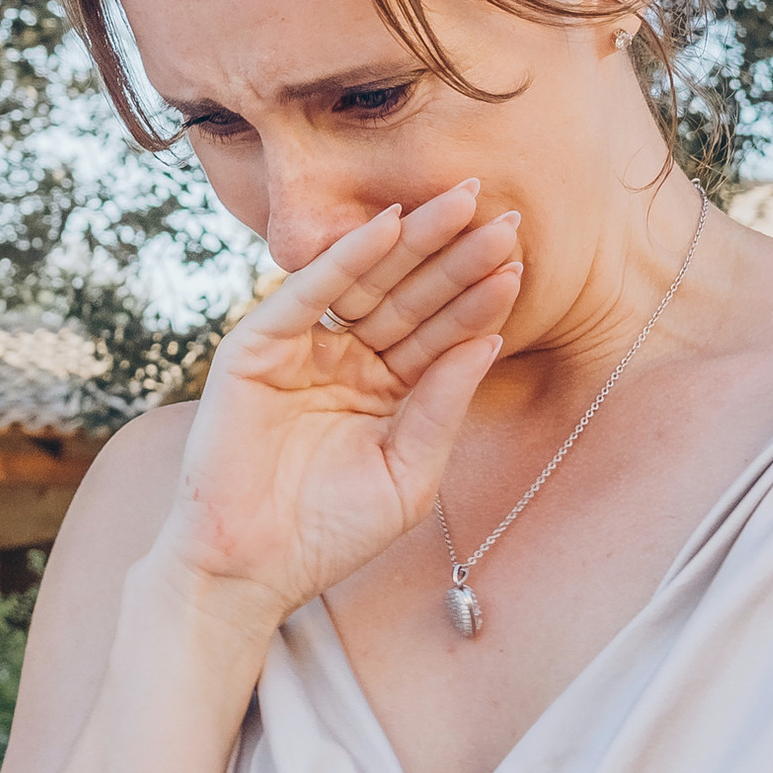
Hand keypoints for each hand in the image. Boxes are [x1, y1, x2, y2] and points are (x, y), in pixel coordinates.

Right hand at [157, 183, 521, 625]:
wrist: (248, 568)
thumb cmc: (329, 534)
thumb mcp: (409, 472)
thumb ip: (442, 406)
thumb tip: (490, 337)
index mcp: (387, 391)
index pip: (441, 332)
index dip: (480, 297)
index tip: (523, 259)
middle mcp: (346, 361)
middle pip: (410, 298)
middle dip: (457, 257)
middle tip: (506, 214)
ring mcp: (300, 350)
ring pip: (366, 285)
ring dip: (413, 243)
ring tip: (461, 203)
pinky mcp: (256, 348)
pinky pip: (306, 294)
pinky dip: (345, 258)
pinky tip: (389, 224)